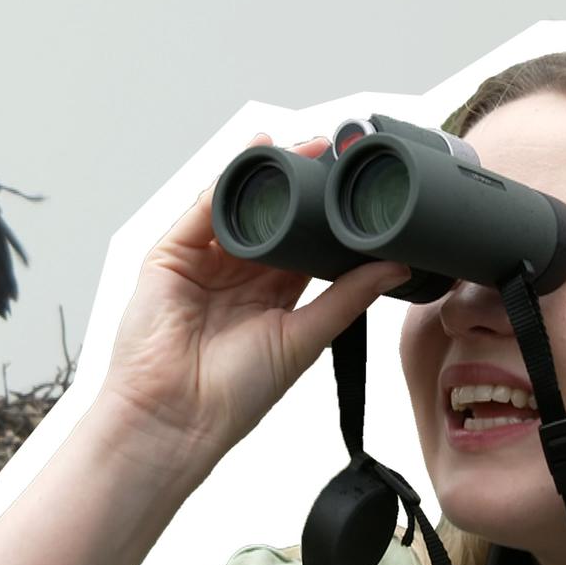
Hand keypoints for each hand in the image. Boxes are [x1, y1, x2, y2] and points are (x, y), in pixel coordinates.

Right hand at [97, 133, 409, 475]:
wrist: (177, 417)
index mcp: (270, 294)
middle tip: (331, 150)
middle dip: (297, 182)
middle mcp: (235, 274)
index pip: (302, 239)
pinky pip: (199, 211)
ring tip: (298, 147)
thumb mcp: (303, 337)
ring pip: (236, 205)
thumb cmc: (233, 395)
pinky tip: (249, 161)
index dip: (326, 212)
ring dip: (264, 176)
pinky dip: (224, 183)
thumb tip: (396, 266)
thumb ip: (347, 297)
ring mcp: (200, 262)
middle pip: (269, 214)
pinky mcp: (169, 257)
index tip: (355, 185)